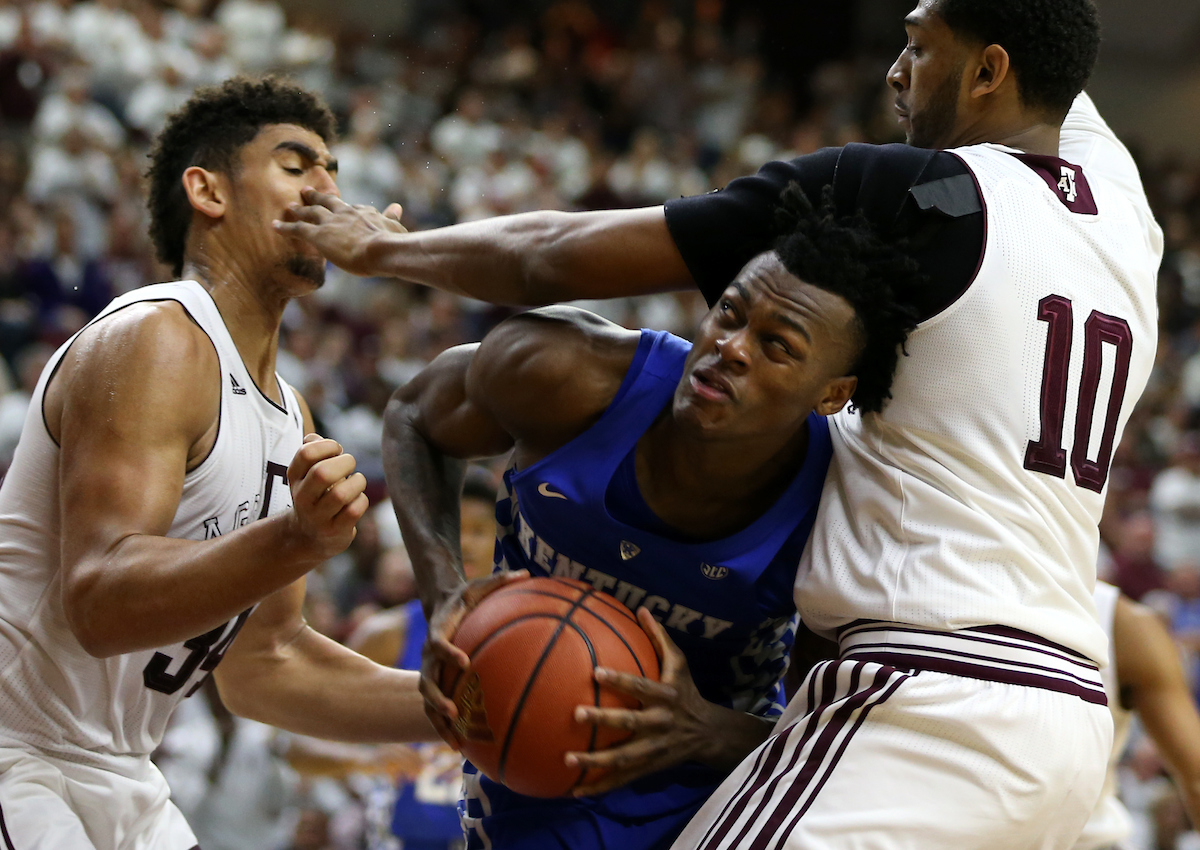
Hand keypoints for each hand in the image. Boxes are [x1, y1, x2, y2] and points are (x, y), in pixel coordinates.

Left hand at [274, 188, 407, 276]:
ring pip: (310, 213)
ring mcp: (330, 223)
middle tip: (306, 191)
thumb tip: (397, 207)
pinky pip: (297, 229)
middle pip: (327, 202)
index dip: (346, 209)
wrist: (381, 249)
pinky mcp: (318, 235)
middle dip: (316, 197)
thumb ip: (392, 217)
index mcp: (363, 212)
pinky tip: (274, 226)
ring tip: (290, 206)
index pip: (353, 209)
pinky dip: (285, 227)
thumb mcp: (395, 226)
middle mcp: (344, 213)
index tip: (343, 208)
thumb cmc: (391, 242)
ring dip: (299, 209)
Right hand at [285, 433, 368, 561]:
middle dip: (345, 463)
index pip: (306, 453)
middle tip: (350, 464)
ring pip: (341, 494)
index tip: (336, 450)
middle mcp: (303, 498)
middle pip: (322, 473)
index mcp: (295, 477)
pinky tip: (357, 499)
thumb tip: (316, 438)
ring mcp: (318, 517)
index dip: (327, 445)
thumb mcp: (307, 472)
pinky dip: (361, 500)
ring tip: (356, 482)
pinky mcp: (335, 531)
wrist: (309, 535)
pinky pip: (354, 511)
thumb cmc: (316, 493)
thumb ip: (312, 450)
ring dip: (357, 482)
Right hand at [419, 570, 529, 747]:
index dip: (448, 652)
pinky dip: (445, 728)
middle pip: (427, 678)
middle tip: (454, 712)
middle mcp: (429, 653)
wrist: (442, 604)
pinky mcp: (436, 682)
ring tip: (455, 741)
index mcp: (439, 629)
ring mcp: (430, 670)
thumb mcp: (481, 585)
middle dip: (438, 698)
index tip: (464, 662)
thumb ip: (501, 580)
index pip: (437, 642)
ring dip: (438, 721)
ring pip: (427, 700)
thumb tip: (527, 572)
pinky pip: (435, 708)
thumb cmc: (466, 597)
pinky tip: (462, 747)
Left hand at [564, 608, 719, 795]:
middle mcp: (660, 723)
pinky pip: (622, 779)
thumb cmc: (686, 691)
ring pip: (624, 758)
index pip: (641, 687)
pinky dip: (599, 787)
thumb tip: (641, 608)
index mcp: (666, 696)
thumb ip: (660, 638)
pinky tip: (574, 791)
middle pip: (630, 723)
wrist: (708, 733)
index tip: (596, 672)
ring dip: (595, 761)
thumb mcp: (680, 663)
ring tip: (567, 760)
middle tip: (576, 713)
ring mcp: (654, 749)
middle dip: (604, 719)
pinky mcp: (648, 768)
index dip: (621, 680)